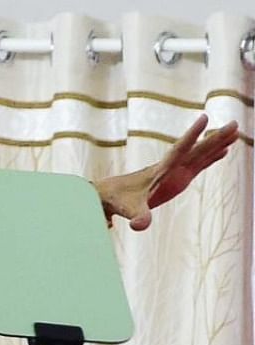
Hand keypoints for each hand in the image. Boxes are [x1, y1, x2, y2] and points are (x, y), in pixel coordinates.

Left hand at [95, 114, 239, 230]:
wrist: (107, 194)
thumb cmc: (116, 200)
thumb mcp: (128, 209)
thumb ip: (137, 216)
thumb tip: (140, 226)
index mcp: (159, 171)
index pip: (178, 150)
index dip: (191, 136)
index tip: (203, 118)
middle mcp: (169, 168)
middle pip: (195, 150)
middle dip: (214, 138)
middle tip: (234, 124)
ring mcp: (174, 172)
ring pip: (199, 155)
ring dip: (216, 144)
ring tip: (236, 131)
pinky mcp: (176, 178)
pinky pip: (198, 165)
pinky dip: (211, 157)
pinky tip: (224, 151)